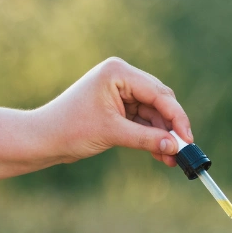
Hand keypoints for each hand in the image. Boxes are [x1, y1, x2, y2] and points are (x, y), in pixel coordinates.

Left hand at [34, 57, 193, 166]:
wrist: (44, 140)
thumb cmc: (71, 129)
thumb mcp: (113, 133)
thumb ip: (147, 139)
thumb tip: (175, 147)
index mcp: (118, 72)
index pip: (158, 93)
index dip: (176, 117)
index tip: (188, 139)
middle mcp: (121, 78)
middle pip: (159, 102)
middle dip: (171, 128)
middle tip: (184, 150)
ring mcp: (120, 93)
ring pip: (153, 115)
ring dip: (162, 136)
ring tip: (172, 160)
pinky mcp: (118, 108)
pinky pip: (143, 122)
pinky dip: (151, 137)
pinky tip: (161, 155)